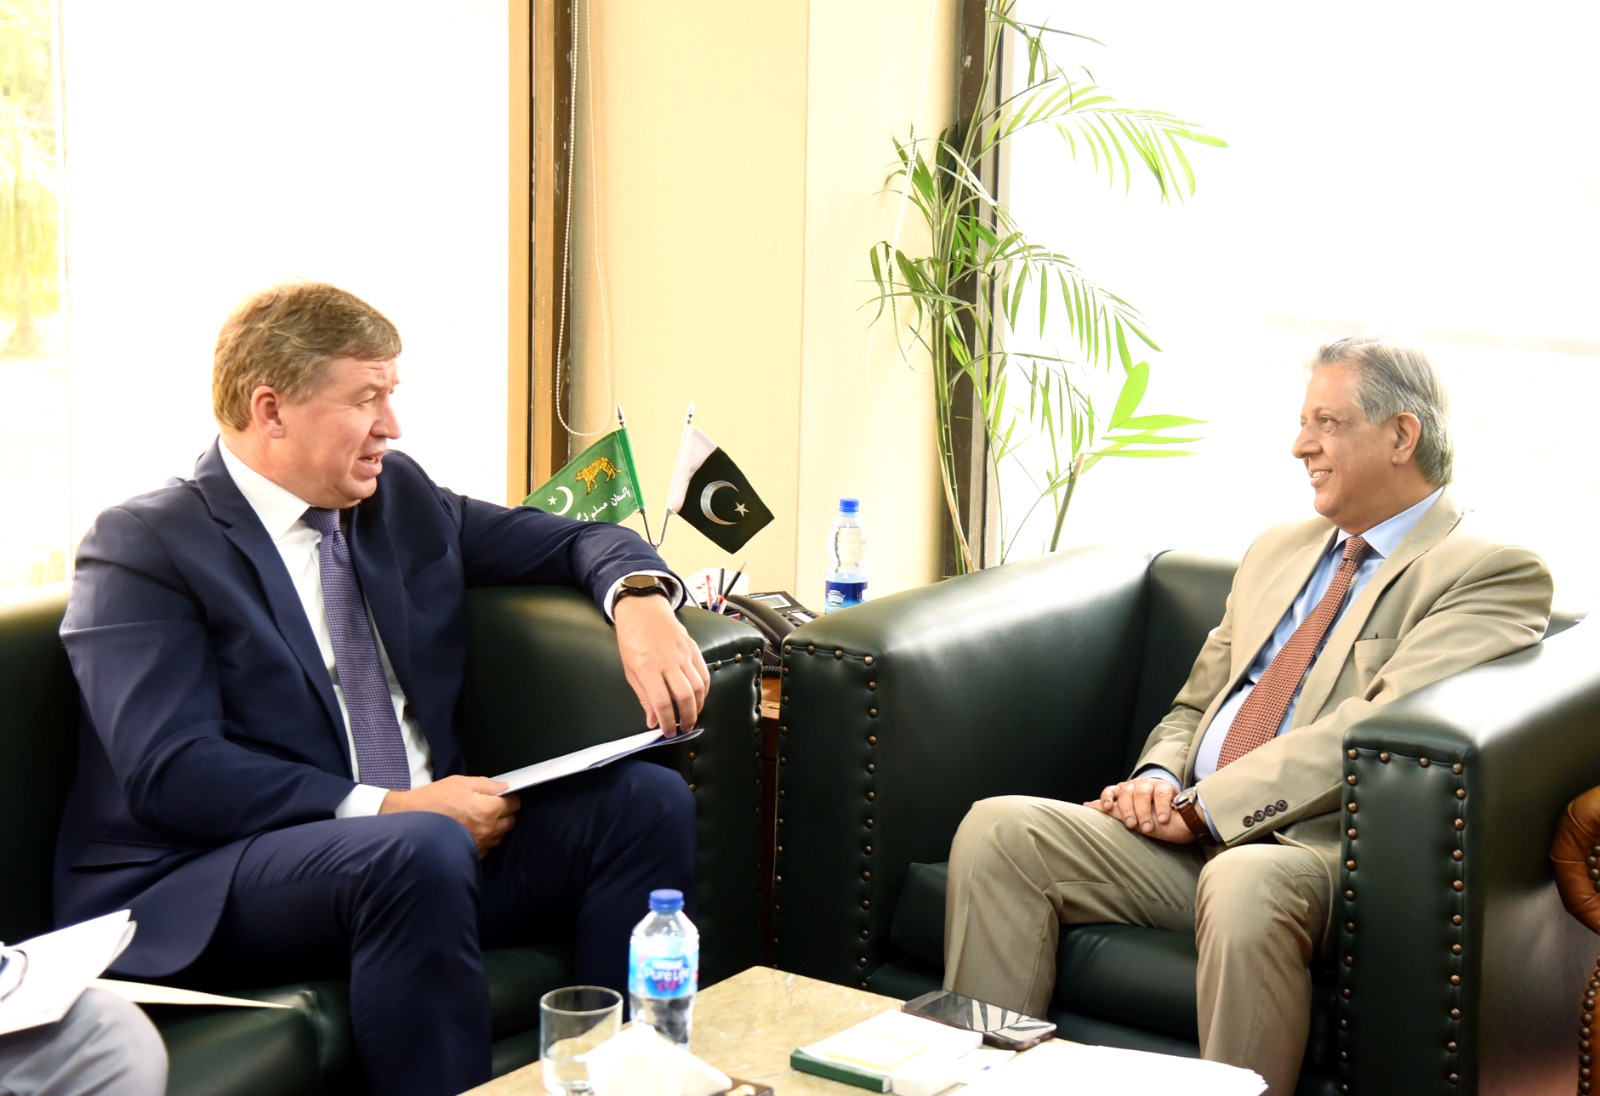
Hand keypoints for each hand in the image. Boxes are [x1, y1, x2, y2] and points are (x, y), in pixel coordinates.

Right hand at [380, 775, 518, 855]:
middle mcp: (487, 830)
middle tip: (490, 806)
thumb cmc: (433, 800)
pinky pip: (488, 846)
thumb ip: (486, 785)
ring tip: (479, 819)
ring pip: (501, 835)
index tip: (502, 796)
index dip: (509, 798)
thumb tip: (504, 787)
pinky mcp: (472, 855)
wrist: (410, 823)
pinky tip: (472, 831)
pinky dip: (485, 839)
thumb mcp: (460, 783)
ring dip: (496, 827)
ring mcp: (480, 845)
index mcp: (486, 810)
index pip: (514, 804)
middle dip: (504, 813)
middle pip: (511, 821)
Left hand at [612, 594, 710, 733]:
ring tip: (692, 716)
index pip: (662, 702)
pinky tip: (699, 698)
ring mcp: (683, 654)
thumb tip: (652, 720)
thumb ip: (643, 696)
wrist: (643, 609)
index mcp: (648, 668)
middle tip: (685, 729)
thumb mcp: (630, 669)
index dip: (667, 721)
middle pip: (685, 696)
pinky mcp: (693, 649)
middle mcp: (668, 662)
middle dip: (687, 718)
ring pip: (698, 686)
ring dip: (698, 706)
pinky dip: (705, 689)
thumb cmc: (632, 639)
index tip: (668, 732)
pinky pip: (704, 673)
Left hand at [1083, 778, 1194, 843]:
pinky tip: (1162, 819)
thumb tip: (1086, 805)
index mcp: (1123, 792)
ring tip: (1148, 828)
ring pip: (1142, 794)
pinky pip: (1161, 795)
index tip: (1107, 808)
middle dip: (1127, 810)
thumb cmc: (1149, 816)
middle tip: (1131, 825)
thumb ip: (1111, 809)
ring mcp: (1150, 785)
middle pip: (1126, 793)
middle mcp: (1135, 786)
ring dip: (1144, 812)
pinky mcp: (1167, 787)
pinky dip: (1161, 808)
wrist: (1178, 815)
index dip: (1107, 798)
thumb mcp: (1129, 814)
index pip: (1110, 790)